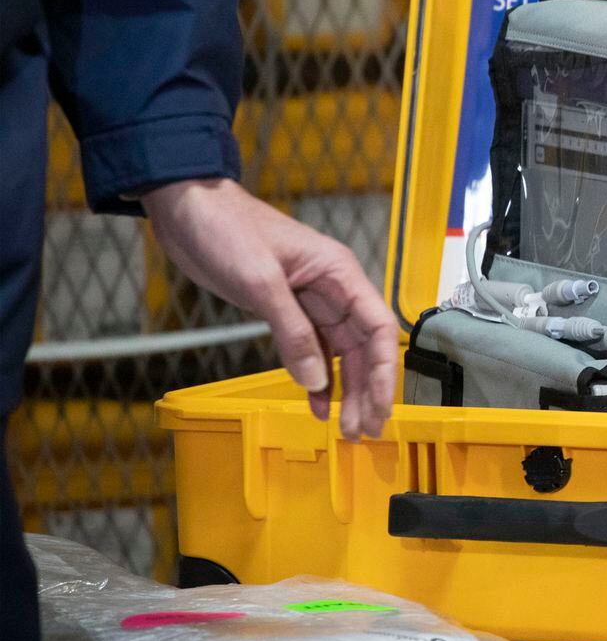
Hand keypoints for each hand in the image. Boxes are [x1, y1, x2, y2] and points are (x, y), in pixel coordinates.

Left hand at [142, 178, 397, 438]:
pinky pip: (312, 351)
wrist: (188, 209)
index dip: (384, 369)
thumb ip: (291, 331)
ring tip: (346, 429)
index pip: (378, 327)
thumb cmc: (227, 230)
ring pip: (340, 354)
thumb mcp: (260, 281)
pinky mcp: (287, 311)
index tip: (381, 405)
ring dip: (345, 390)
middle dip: (367, 389)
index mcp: (339, 275)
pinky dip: (316, 380)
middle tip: (363, 431)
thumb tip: (315, 382)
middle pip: (363, 347)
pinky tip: (317, 406)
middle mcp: (334, 290)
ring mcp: (311, 302)